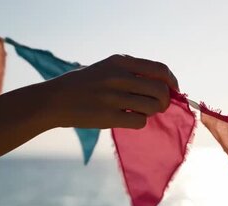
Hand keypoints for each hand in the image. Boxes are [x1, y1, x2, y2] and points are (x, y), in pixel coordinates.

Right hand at [34, 54, 178, 129]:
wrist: (54, 100)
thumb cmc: (84, 85)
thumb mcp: (107, 68)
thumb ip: (133, 73)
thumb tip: (165, 86)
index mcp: (120, 62)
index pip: (160, 70)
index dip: (172, 82)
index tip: (173, 91)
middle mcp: (118, 77)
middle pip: (161, 90)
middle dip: (165, 101)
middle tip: (158, 106)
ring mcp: (114, 97)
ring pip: (153, 107)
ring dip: (151, 112)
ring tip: (138, 111)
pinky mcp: (109, 116)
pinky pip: (140, 121)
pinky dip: (139, 122)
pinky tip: (127, 118)